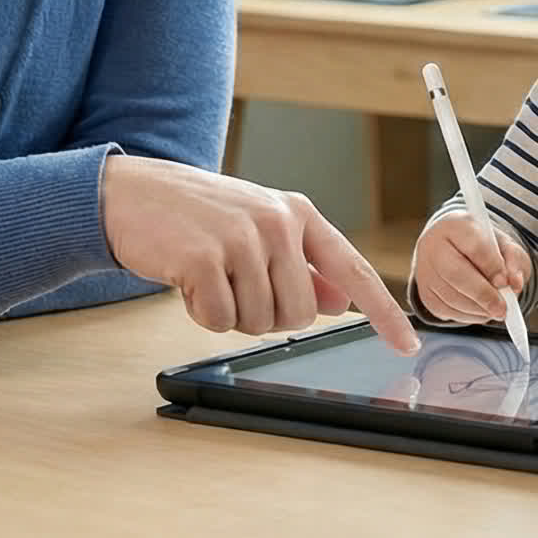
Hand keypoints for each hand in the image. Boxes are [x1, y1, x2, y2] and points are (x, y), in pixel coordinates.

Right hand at [101, 155, 418, 351]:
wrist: (131, 194)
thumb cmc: (198, 216)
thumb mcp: (258, 229)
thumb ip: (302, 263)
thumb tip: (339, 300)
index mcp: (298, 213)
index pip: (353, 269)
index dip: (382, 311)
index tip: (407, 344)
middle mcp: (276, 221)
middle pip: (300, 314)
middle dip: (266, 314)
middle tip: (234, 283)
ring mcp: (241, 238)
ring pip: (259, 322)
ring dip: (230, 313)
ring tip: (208, 275)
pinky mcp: (203, 258)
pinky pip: (217, 320)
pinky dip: (199, 313)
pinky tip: (186, 280)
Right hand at [411, 210, 530, 325]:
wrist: (455, 248)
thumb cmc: (482, 246)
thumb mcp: (504, 244)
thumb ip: (513, 260)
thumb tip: (515, 283)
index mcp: (455, 224)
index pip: (473, 246)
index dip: (491, 266)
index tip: (505, 282)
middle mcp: (432, 245)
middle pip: (456, 274)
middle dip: (483, 295)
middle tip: (502, 309)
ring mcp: (424, 270)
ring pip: (450, 296)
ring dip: (477, 309)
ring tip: (496, 309)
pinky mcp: (424, 292)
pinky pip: (445, 310)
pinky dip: (467, 316)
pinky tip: (480, 310)